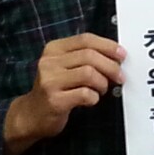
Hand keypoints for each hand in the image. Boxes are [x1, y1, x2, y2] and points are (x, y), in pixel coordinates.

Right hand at [2, 34, 123, 154]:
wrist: (31, 115)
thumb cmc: (54, 89)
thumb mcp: (63, 67)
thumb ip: (84, 58)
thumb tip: (116, 56)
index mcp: (53, 49)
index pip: (85, 39)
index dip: (108, 46)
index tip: (122, 55)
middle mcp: (49, 62)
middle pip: (90, 56)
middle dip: (111, 66)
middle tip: (120, 77)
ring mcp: (50, 81)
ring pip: (89, 73)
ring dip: (103, 83)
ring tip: (101, 90)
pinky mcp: (55, 100)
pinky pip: (85, 94)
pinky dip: (94, 97)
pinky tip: (91, 100)